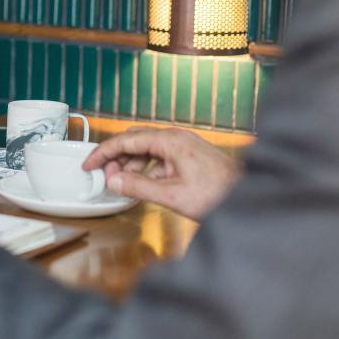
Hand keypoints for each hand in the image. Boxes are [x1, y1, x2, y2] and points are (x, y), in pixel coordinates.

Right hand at [83, 127, 241, 219]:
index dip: (103, 153)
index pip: (127, 140)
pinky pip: (159, 158)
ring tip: (120, 182)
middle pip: (135, 140)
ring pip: (147, 149)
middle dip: (115, 157)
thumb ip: (139, 187)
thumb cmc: (218, 195)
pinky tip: (142, 185)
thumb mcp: (172, 196)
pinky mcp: (189, 157)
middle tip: (102, 174)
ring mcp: (184, 147)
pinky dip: (146, 170)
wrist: (249, 199)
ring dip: (131, 165)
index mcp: (170, 141)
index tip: (89, 164)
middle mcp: (176, 139)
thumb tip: (114, 181)